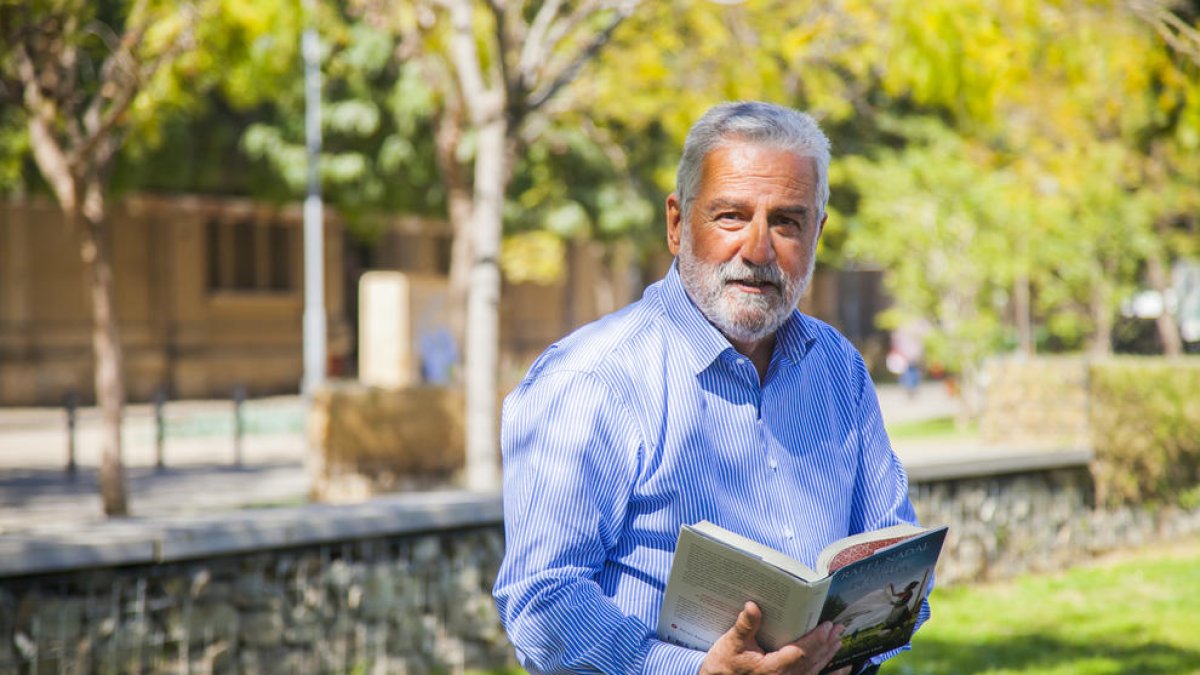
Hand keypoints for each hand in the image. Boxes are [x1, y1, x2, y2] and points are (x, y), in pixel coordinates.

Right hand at [698, 602, 847, 674]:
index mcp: (772, 669)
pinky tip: (838, 668)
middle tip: (838, 628)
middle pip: (811, 661)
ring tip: (838, 642)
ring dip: (827, 656)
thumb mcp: (731, 644)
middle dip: (826, 644)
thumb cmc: (724, 666)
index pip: (801, 653)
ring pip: (813, 671)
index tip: (827, 626)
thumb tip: (752, 606)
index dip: (816, 639)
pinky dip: (825, 672)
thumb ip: (745, 626)